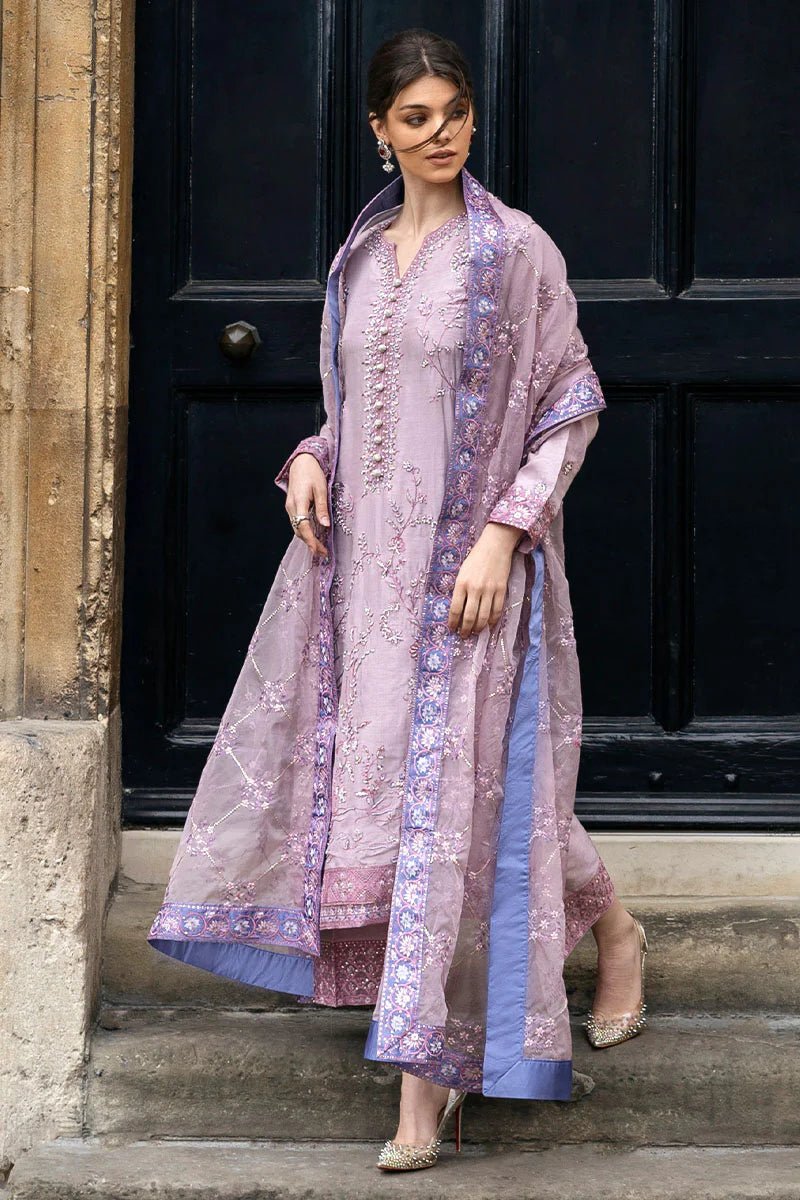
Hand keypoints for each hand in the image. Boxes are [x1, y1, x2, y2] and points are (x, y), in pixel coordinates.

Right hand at [285, 452, 329, 557]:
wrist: (301, 462)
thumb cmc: (313, 473)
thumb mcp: (321, 489)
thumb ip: (322, 508)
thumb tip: (325, 525)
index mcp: (299, 502)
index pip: (303, 526)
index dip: (311, 540)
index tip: (318, 551)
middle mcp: (291, 507)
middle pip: (299, 531)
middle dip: (310, 544)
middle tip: (323, 553)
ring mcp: (290, 507)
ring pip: (297, 528)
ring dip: (307, 539)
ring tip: (320, 548)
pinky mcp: (291, 507)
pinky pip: (297, 523)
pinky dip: (304, 532)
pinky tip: (313, 536)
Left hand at [447, 522, 521, 637]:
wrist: (495, 546)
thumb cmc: (475, 558)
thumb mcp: (462, 572)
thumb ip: (460, 590)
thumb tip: (458, 610)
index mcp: (461, 583)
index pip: (455, 609)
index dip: (453, 622)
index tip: (452, 629)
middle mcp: (475, 589)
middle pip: (469, 616)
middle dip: (465, 629)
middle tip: (463, 635)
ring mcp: (489, 590)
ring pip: (483, 617)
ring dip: (478, 628)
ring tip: (475, 633)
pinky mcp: (501, 590)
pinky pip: (497, 610)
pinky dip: (492, 620)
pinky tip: (489, 625)